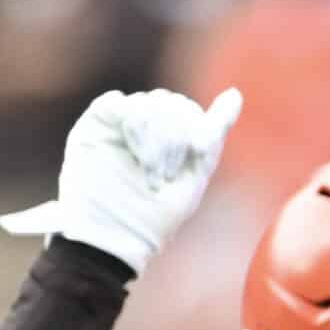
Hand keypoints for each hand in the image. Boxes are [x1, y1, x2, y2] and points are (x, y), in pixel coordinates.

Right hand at [0, 87, 241, 274]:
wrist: (117, 235)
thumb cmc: (159, 214)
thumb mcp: (197, 173)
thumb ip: (214, 131)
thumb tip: (235, 94)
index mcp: (169, 140)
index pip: (188, 111)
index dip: (196, 128)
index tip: (198, 152)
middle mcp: (144, 130)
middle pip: (170, 103)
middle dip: (176, 137)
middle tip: (166, 173)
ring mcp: (118, 127)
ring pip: (148, 103)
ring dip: (155, 138)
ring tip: (149, 169)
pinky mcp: (94, 127)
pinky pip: (116, 102)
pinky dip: (131, 124)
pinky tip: (131, 147)